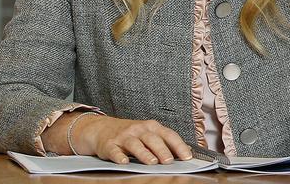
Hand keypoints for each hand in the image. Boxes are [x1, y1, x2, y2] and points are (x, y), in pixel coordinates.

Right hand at [76, 114, 192, 164]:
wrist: (102, 128)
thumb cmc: (131, 133)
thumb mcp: (149, 133)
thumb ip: (165, 141)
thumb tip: (187, 151)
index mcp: (151, 127)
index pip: (168, 135)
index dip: (179, 145)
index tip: (187, 156)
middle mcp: (138, 129)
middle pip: (152, 139)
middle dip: (162, 150)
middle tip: (169, 161)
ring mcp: (123, 136)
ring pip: (135, 144)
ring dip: (144, 153)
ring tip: (152, 162)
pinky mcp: (109, 145)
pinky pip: (114, 151)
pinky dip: (119, 156)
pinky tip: (124, 162)